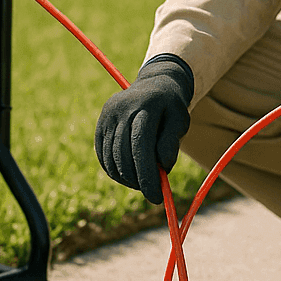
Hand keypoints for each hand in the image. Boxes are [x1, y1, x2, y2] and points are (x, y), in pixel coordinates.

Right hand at [94, 55, 193, 203]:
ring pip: (111, 156)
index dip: (147, 175)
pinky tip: (127, 176)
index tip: (156, 197)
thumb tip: (161, 169)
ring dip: (125, 177)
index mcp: (146, 105)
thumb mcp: (180, 120)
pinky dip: (113, 170)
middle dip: (137, 179)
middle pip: (123, 153)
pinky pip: (102, 154)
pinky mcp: (101, 122)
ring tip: (141, 183)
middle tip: (151, 194)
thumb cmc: (171, 107)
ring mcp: (108, 114)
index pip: (141, 145)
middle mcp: (122, 108)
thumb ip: (170, 143)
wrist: (156, 83)